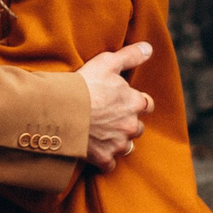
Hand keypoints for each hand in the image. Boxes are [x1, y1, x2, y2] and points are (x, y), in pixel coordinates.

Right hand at [74, 43, 154, 170]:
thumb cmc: (86, 84)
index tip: (125, 101)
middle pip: (137, 127)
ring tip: (102, 135)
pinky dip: (104, 160)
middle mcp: (131, 125)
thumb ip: (130, 55)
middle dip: (127, 123)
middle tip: (110, 117)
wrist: (63, 109)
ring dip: (118, 142)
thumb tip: (149, 48)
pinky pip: (109, 165)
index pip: (147, 104)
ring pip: (126, 147)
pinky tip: (94, 153)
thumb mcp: (108, 62)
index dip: (137, 102)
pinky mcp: (103, 158)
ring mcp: (118, 143)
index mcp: (134, 102)